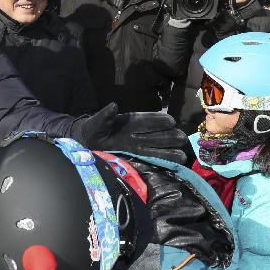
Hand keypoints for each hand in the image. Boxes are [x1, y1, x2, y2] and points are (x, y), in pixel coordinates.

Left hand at [71, 103, 187, 164]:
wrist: (89, 143)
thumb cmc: (95, 128)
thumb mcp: (98, 121)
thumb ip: (105, 115)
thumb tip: (113, 105)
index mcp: (132, 121)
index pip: (150, 119)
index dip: (160, 120)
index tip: (169, 122)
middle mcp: (140, 133)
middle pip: (160, 134)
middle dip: (170, 136)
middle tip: (180, 138)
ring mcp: (141, 146)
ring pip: (161, 147)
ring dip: (171, 150)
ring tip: (181, 155)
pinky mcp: (139, 157)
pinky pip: (155, 159)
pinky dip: (166, 161)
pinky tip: (175, 164)